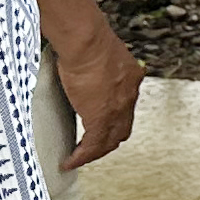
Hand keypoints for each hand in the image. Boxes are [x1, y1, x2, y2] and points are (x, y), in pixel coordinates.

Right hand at [55, 15, 144, 168]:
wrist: (86, 40)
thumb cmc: (87, 38)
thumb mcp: (98, 51)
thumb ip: (95, 61)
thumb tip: (79, 59)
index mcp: (130, 77)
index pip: (125, 108)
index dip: (113, 121)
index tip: (99, 128)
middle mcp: (128, 94)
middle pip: (121, 128)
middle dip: (106, 141)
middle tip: (89, 149)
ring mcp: (117, 108)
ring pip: (109, 140)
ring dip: (94, 152)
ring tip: (79, 158)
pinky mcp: (101, 118)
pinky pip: (92, 146)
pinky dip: (82, 156)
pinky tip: (70, 161)